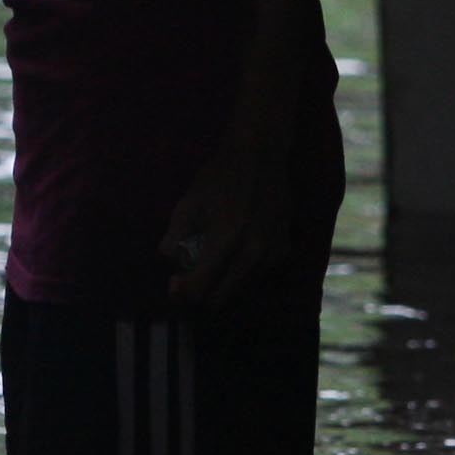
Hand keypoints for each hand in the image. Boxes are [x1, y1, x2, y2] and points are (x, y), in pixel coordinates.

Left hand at [159, 133, 291, 310]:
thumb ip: (173, 240)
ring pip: (240, 287)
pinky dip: (243, 269)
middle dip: (201, 293)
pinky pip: (258, 272)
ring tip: (214, 259)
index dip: (183, 293)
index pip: (200, 289)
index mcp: (225, 241)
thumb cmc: (217, 178)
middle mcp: (252, 254)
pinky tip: (237, 249)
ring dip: (223, 281)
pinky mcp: (284, 249)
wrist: (259, 156)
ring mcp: (272, 253)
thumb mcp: (186, 206)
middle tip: (191, 277)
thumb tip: (170, 266)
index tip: (175, 284)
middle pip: (221, 299)